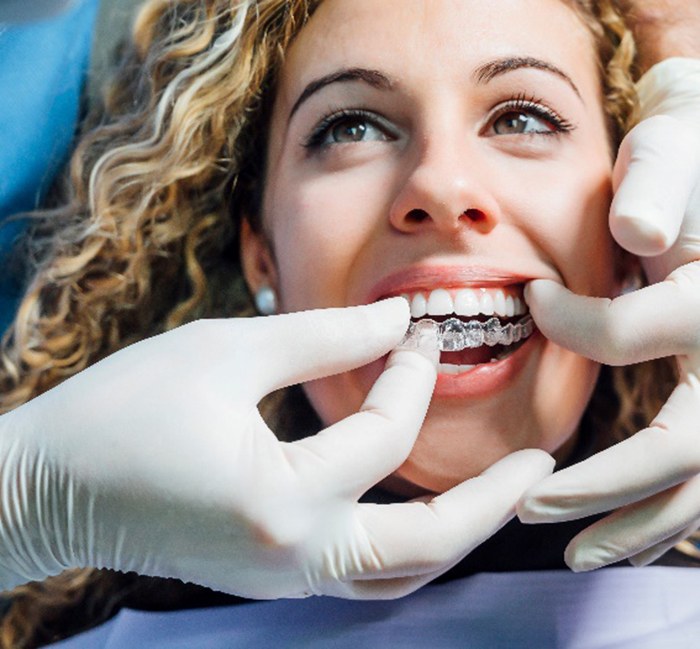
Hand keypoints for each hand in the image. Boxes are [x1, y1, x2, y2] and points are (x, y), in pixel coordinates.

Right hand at [0, 298, 552, 597]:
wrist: (45, 487)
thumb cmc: (121, 411)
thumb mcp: (226, 351)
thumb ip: (321, 337)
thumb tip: (394, 319)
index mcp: (282, 499)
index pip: (382, 433)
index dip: (408, 371)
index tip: (417, 327)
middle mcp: (293, 558)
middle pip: (426, 547)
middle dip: (492, 503)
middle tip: (541, 466)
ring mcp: (283, 579)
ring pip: (399, 575)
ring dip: (455, 532)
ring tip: (498, 492)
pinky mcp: (271, 576)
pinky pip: (361, 573)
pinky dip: (405, 541)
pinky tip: (420, 503)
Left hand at [517, 58, 699, 570]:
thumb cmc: (685, 166)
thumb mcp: (671, 158)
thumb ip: (657, 188)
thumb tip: (638, 235)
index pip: (635, 334)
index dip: (573, 324)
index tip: (529, 300)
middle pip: (685, 447)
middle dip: (605, 485)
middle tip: (531, 506)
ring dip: (635, 524)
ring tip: (576, 553)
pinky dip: (662, 515)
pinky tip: (620, 539)